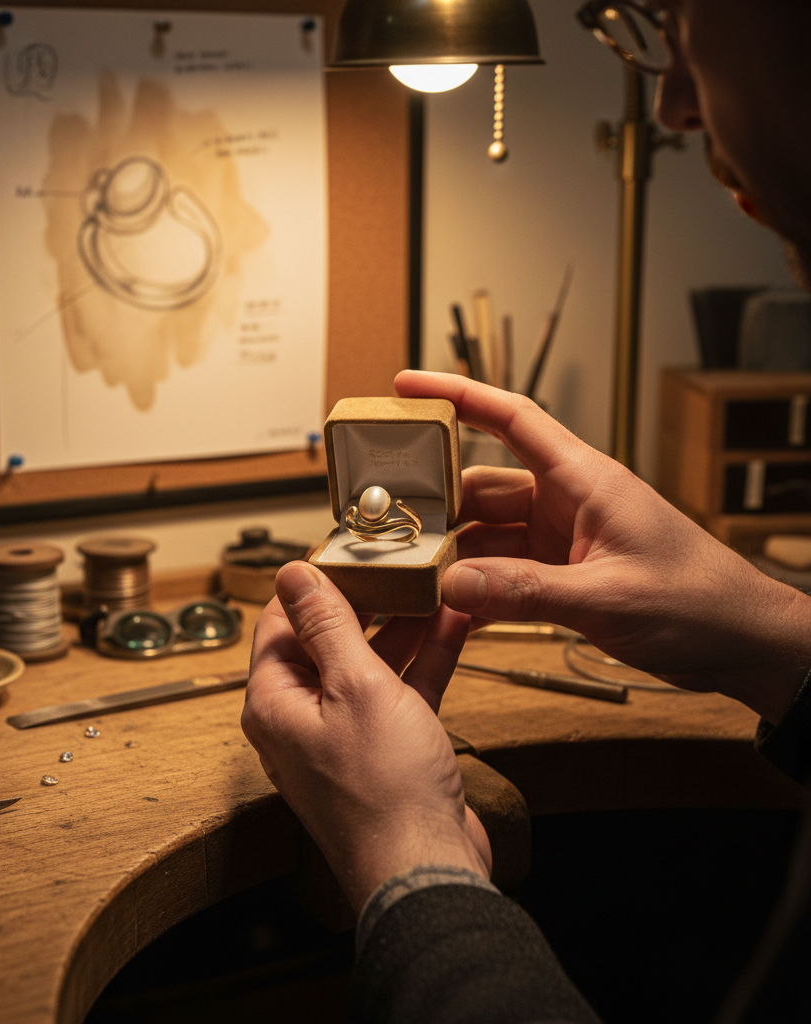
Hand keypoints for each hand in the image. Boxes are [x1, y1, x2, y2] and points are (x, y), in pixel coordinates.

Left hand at [241, 561, 490, 912]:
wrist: (426, 870)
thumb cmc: (383, 793)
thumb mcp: (355, 687)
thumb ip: (327, 625)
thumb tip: (293, 575)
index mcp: (275, 702)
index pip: (279, 623)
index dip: (310, 584)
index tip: (342, 552)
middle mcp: (302, 718)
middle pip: (326, 640)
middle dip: (363, 600)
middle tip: (393, 564)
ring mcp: (344, 734)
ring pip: (368, 663)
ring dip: (400, 626)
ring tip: (431, 586)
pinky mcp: (384, 748)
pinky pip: (399, 690)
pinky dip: (423, 659)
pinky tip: (452, 626)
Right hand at [395, 369, 810, 723]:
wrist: (741, 643)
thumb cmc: (698, 602)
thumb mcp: (607, 596)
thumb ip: (526, 591)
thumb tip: (453, 584)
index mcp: (584, 480)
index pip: (511, 419)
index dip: (457, 395)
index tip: (408, 386)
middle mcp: (567, 501)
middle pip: (483, 486)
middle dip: (440, 505)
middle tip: (394, 527)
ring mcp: (563, 538)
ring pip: (489, 533)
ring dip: (457, 555)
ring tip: (418, 577)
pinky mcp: (563, 573)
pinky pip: (505, 571)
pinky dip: (479, 588)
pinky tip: (453, 608)